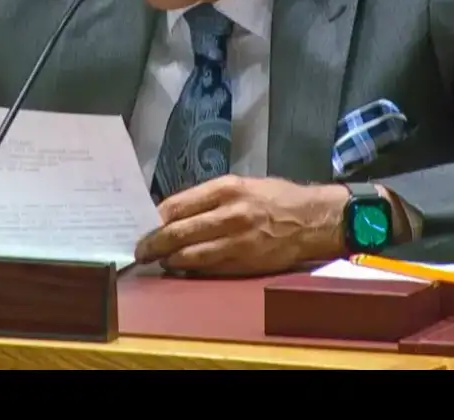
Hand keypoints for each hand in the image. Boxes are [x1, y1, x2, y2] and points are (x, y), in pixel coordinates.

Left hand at [134, 175, 347, 276]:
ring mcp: (237, 241)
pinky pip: (209, 269)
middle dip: (154, 244)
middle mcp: (229, 214)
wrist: (313, 220)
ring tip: (159, 260)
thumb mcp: (241, 185)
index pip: (176, 205)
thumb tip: (173, 213)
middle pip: (178, 233)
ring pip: (190, 255)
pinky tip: (181, 268)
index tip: (142, 224)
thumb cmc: (275, 198)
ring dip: (169, 259)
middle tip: (140, 251)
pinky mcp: (244, 263)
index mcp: (226, 188)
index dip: (154, 218)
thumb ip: (208, 198)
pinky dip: (191, 269)